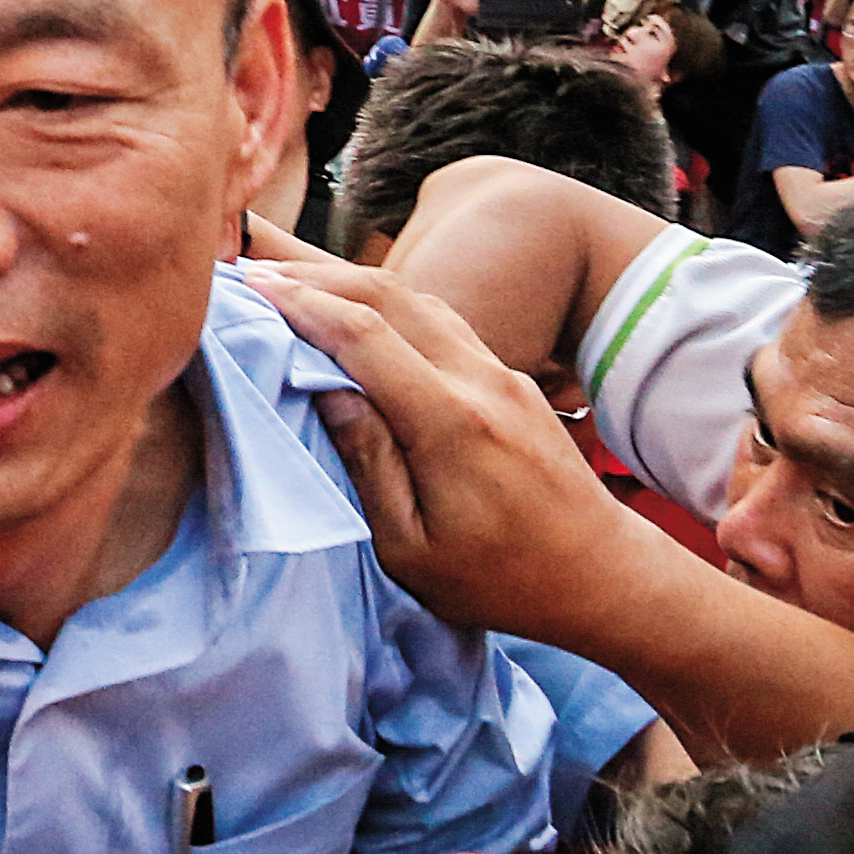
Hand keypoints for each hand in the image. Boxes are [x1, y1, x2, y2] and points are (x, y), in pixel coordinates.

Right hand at [230, 237, 678, 646]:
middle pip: (390, 296)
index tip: (253, 290)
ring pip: (418, 299)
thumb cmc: (498, 580)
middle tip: (255, 274)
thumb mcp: (413, 549)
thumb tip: (325, 390)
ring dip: (351, 282)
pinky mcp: (509, 377)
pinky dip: (387, 302)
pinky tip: (356, 307)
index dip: (304, 305)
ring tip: (293, 279)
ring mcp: (500, 372)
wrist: (599, 573)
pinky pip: (440, 319)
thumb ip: (368, 463)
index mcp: (452, 423)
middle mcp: (480, 380)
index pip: (366, 336)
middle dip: (317, 277)